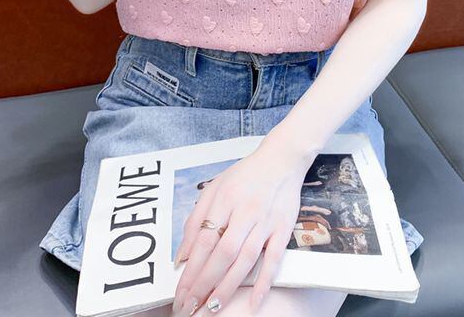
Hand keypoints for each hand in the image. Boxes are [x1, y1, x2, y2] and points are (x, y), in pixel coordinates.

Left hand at [171, 136, 313, 314]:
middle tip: (190, 307)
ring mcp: (265, 221)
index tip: (180, 293)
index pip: (203, 240)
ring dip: (228, 286)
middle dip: (204, 284)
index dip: (190, 270)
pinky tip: (253, 302)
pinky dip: (264, 281)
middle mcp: (244, 211)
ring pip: (245, 259)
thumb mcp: (214, 189)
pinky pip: (273, 259)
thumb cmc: (245, 176)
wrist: (282, 160)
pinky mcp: (283, 229)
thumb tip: (182, 256)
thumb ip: (196, 220)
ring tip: (212, 308)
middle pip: (222, 253)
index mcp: (224, 199)